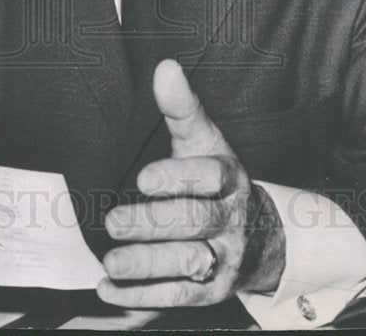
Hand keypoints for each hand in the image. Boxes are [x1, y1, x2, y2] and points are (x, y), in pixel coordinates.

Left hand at [97, 60, 284, 307]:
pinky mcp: (212, 290)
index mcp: (228, 176)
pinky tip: (110, 289)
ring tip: (111, 260)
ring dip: (148, 265)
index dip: (177, 178)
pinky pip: (179, 297)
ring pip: (190, 263)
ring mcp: (224, 256)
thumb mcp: (203, 140)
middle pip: (195, 221)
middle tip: (113, 221)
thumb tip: (166, 68)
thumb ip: (181, 107)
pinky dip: (143, 297)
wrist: (255, 232)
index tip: (142, 178)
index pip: (208, 176)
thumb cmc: (215, 179)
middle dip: (152, 223)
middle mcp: (230, 218)